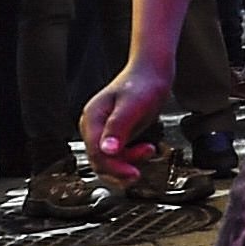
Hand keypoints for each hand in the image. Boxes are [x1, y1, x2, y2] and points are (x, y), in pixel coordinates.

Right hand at [78, 64, 171, 182]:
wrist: (152, 73)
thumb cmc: (143, 83)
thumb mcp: (133, 106)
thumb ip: (119, 127)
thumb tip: (107, 150)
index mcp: (92, 118)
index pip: (96, 152)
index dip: (114, 167)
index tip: (133, 172)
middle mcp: (94, 126)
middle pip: (99, 160)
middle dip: (120, 169)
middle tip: (139, 172)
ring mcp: (103, 131)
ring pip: (108, 161)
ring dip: (127, 164)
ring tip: (147, 152)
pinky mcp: (114, 134)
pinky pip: (117, 156)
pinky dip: (131, 158)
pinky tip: (146, 149)